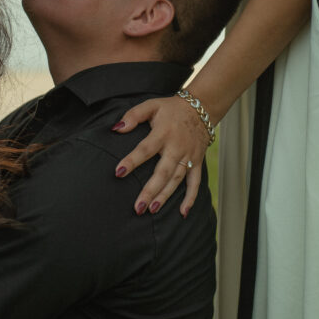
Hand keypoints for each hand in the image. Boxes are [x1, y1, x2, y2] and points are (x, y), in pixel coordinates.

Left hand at [112, 96, 210, 216]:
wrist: (201, 109)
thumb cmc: (171, 109)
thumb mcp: (151, 105)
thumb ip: (133, 115)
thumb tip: (116, 129)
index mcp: (163, 133)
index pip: (145, 149)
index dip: (132, 160)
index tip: (119, 172)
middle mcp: (176, 147)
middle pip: (163, 172)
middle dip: (150, 190)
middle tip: (137, 207)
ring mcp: (188, 157)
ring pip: (176, 180)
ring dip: (165, 196)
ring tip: (151, 210)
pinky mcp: (197, 162)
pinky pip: (195, 183)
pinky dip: (190, 198)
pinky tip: (183, 213)